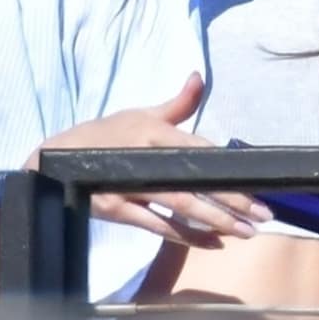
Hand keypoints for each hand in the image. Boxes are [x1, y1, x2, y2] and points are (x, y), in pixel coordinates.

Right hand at [34, 74, 272, 246]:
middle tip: (265, 214)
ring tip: (247, 232)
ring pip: (181, 205)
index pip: (198, 149)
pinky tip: (213, 243)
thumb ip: (176, 104)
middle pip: (197, 181)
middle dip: (233, 199)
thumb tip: (199, 76)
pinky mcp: (118, 209)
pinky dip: (187, 236)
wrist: (54, 161)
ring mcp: (129, 185)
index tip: (258, 178)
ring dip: (217, 221)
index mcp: (152, 131)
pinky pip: (159, 225)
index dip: (228, 165)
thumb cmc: (104, 136)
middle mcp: (143, 157)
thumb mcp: (138, 115)